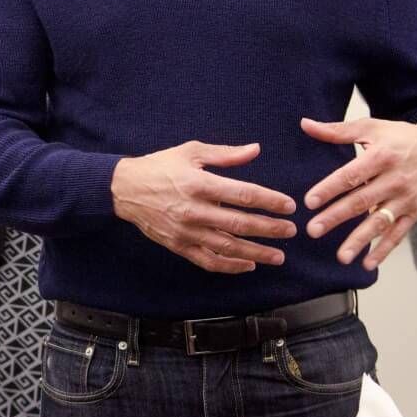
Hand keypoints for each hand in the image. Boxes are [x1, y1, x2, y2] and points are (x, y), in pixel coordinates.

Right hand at [111, 141, 296, 273]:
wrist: (125, 189)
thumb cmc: (160, 166)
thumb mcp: (192, 152)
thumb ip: (225, 154)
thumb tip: (255, 150)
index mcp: (199, 184)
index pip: (243, 195)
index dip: (269, 201)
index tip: (289, 206)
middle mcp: (194, 210)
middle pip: (240, 223)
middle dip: (269, 229)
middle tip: (291, 231)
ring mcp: (186, 232)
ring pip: (228, 247)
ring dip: (256, 253)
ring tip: (278, 256)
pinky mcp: (179, 246)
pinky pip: (208, 261)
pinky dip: (230, 266)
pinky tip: (248, 265)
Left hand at [301, 118, 416, 269]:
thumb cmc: (401, 138)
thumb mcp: (372, 128)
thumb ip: (337, 130)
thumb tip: (305, 125)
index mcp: (381, 156)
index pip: (351, 175)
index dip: (330, 188)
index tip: (309, 202)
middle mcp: (395, 179)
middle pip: (361, 201)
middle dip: (336, 217)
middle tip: (313, 230)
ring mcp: (406, 199)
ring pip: (379, 222)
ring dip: (360, 241)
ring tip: (341, 256)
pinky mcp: (414, 212)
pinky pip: (398, 234)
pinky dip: (384, 250)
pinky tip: (367, 264)